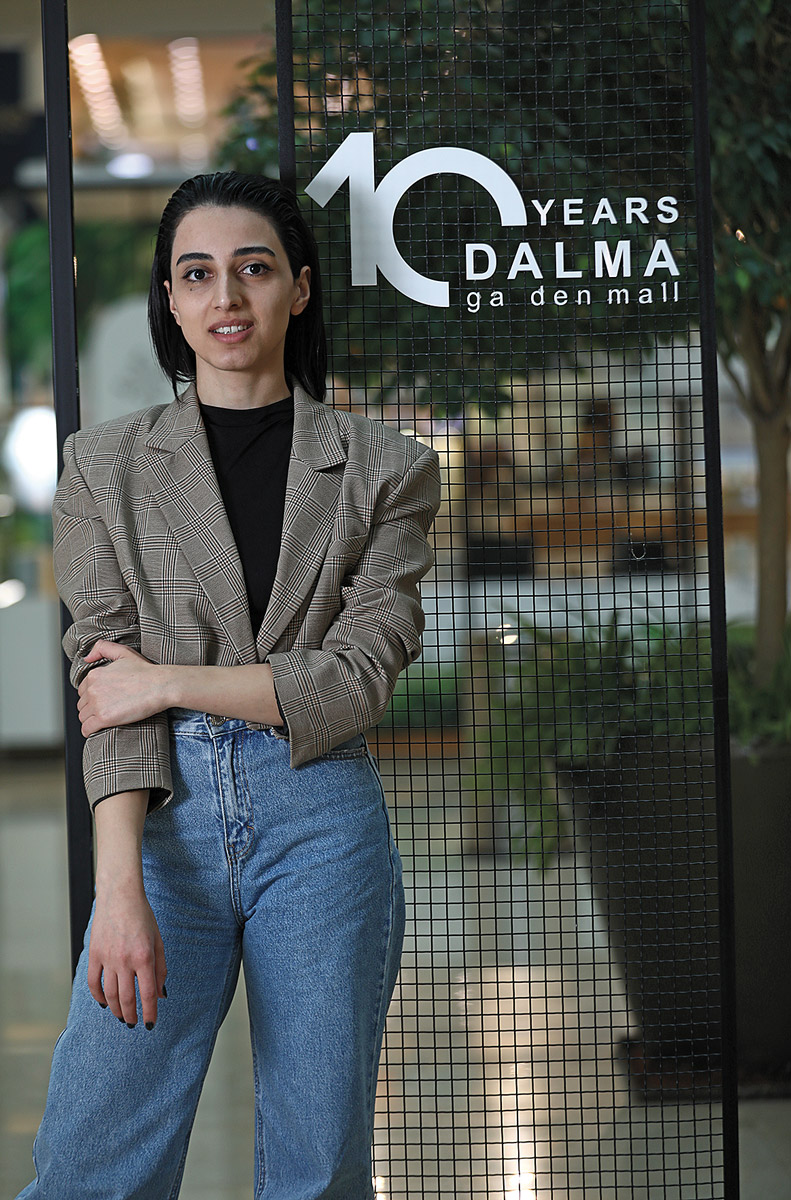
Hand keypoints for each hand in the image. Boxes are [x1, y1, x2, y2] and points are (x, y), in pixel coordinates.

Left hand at [77, 640, 167, 734]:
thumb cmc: (146, 671)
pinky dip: (89, 731)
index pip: (83, 690)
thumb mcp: (124, 652)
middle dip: (91, 708)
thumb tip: (86, 658)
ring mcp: (97, 703)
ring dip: (91, 719)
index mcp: (95, 675)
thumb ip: (102, 648)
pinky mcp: (104, 718)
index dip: (92, 696)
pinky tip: (96, 730)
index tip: (104, 699)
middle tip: (107, 709)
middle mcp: (92, 688)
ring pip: (83, 717)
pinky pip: (87, 729)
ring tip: (105, 719)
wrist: (160, 686)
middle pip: (82, 704)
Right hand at [88, 880, 166, 1028]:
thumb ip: (160, 968)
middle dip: (131, 1015)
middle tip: (134, 1023)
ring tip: (121, 1017)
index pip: (147, 994)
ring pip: (109, 994)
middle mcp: (125, 960)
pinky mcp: (94, 954)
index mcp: (144, 956)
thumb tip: (161, 994)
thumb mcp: (158, 940)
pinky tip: (104, 1003)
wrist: (120, 896)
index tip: (150, 1024)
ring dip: (116, 1009)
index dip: (149, 1012)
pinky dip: (98, 996)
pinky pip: (93, 982)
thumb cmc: (142, 916)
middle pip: (126, 998)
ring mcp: (107, 958)